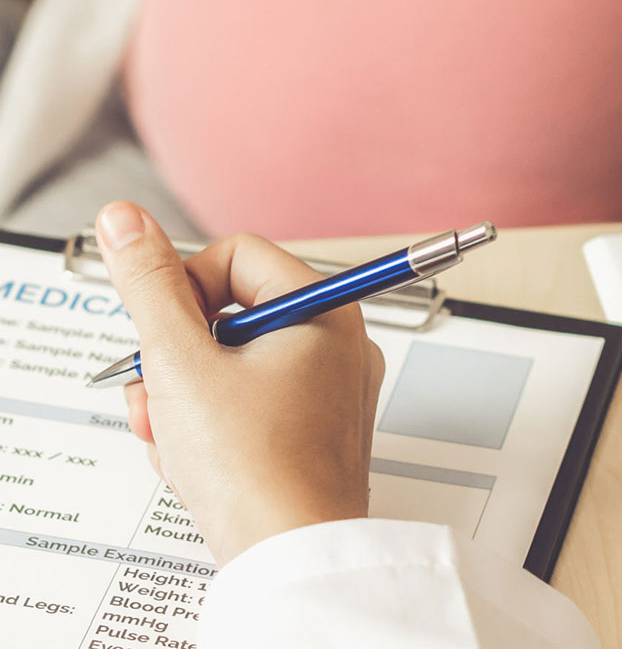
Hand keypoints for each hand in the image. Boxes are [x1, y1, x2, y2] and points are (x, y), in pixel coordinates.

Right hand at [95, 201, 384, 566]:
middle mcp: (334, 342)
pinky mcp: (311, 428)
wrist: (291, 562)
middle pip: (228, 312)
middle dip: (174, 357)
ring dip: (183, 396)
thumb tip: (126, 221)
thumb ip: (149, 286)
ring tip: (171, 437)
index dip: (184, 289)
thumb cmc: (257, 468)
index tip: (161, 333)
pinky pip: (249, 401)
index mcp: (322, 309)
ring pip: (231, 362)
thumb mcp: (182, 364)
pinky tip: (191, 460)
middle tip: (156, 395)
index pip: (236, 256)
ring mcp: (325, 388)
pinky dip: (210, 424)